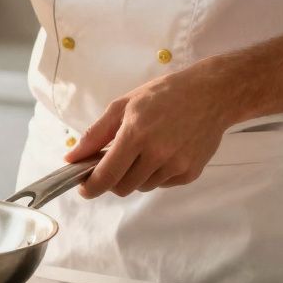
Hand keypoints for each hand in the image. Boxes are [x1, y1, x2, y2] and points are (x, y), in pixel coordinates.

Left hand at [64, 68, 236, 197]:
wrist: (212, 94)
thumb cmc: (164, 95)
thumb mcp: (124, 105)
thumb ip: (95, 134)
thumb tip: (71, 158)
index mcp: (136, 134)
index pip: (106, 175)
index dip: (91, 187)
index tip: (84, 187)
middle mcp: (157, 154)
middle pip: (122, 187)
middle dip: (113, 179)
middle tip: (116, 160)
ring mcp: (176, 165)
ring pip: (142, 186)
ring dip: (135, 175)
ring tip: (145, 149)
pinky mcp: (190, 173)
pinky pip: (162, 184)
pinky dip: (156, 174)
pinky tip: (164, 152)